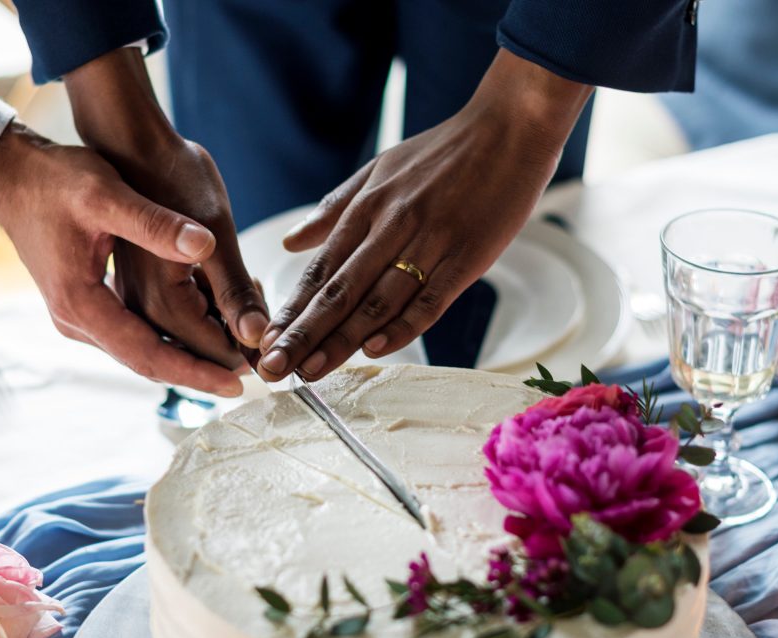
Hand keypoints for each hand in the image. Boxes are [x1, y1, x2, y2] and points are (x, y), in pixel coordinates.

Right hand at [65, 49, 269, 358]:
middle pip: (149, 363)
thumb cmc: (55, 179)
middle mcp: (78, 322)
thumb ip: (155, 224)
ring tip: (234, 360)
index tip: (237, 383)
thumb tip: (204, 246)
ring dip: (186, 358)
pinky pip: (133, 337)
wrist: (13, 174)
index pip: (150, 354)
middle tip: (247, 378)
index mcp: (83, 304)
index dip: (196, 371)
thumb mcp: (107, 193)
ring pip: (142, 354)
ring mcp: (80, 319)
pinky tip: (200, 333)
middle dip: (199, 372)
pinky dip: (168, 340)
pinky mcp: (86, 308)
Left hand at [256, 49, 592, 381]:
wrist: (512, 126)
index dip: (291, 308)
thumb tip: (290, 241)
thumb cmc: (445, 150)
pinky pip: (430, 299)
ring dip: (340, 340)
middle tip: (272, 369)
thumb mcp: (380, 168)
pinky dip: (402, 326)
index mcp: (367, 208)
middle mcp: (391, 226)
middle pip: (339, 291)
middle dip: (302, 334)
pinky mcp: (467, 257)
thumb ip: (335, 208)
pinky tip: (373, 349)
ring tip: (310, 372)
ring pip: (377, 301)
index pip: (321, 268)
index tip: (265, 340)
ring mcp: (429, 242)